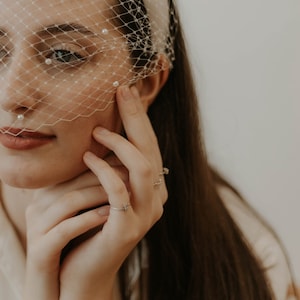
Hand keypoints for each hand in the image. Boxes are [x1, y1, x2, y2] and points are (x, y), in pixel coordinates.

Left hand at [23, 85, 167, 299]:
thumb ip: (114, 165)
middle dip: (136, 118)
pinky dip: (103, 169)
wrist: (85, 267)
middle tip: (121, 91)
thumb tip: (107, 129)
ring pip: (142, 167)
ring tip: (96, 131)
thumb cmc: (93, 221)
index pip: (150, 146)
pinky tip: (87, 157)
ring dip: (119, 143)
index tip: (125, 91)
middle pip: (150, 149)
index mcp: (154, 188)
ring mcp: (146, 214)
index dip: (139, 118)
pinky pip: (118, 190)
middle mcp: (157, 199)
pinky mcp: (128, 228)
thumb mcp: (107, 188)